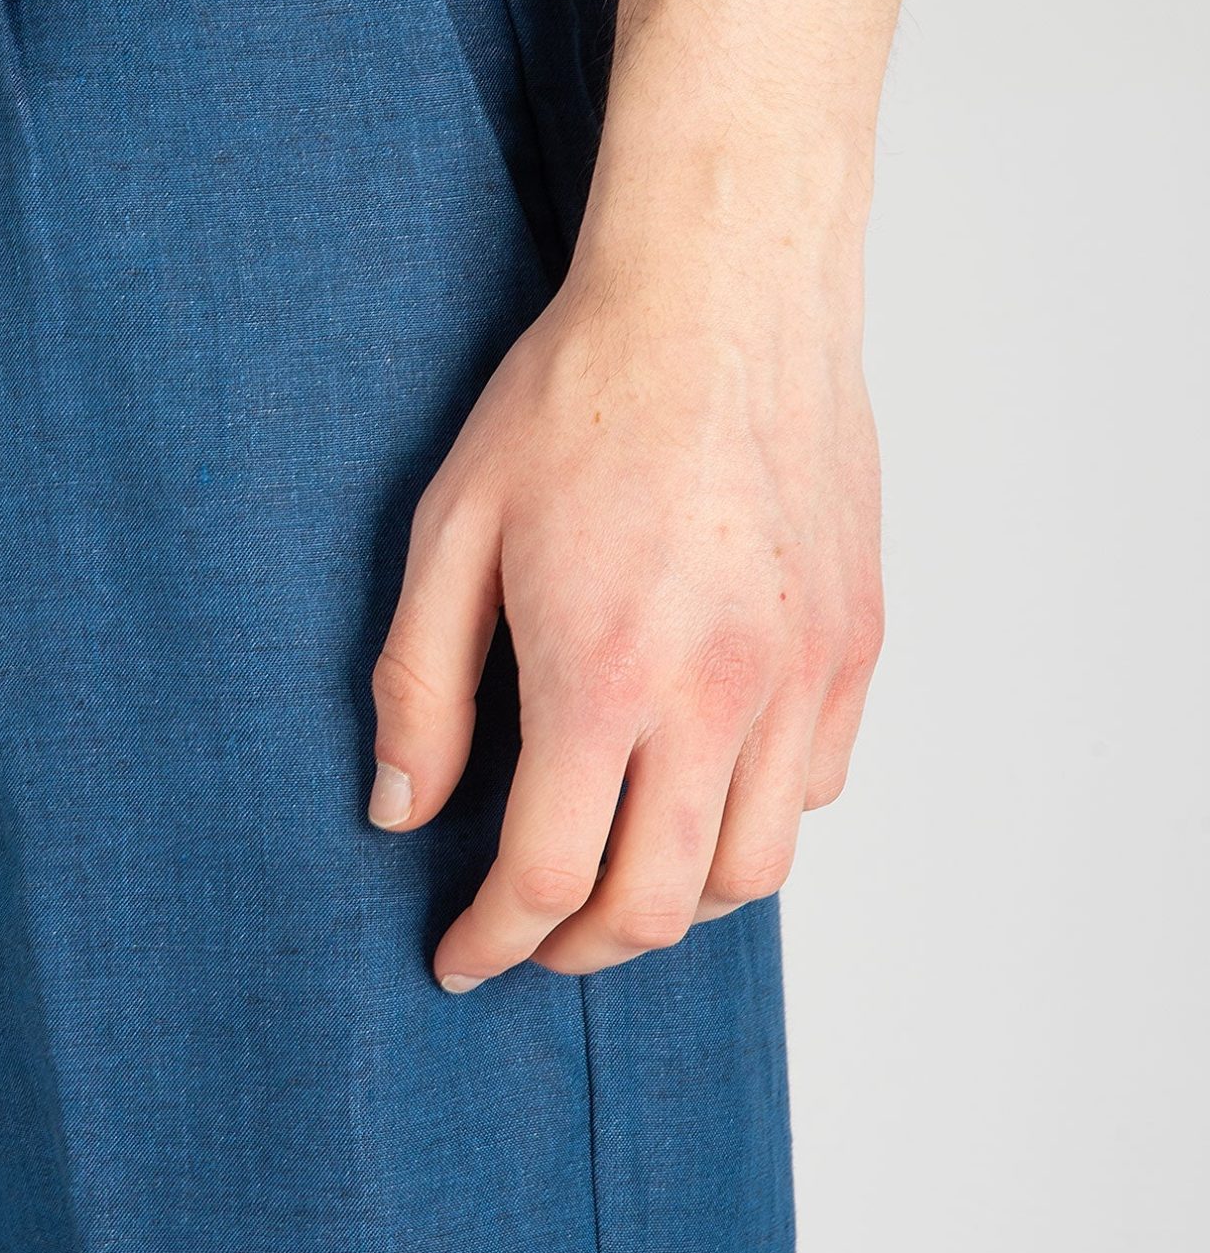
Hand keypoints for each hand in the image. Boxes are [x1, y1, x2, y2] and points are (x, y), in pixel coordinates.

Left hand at [370, 223, 882, 985]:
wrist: (719, 293)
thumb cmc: (576, 395)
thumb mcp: (452, 530)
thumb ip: (420, 685)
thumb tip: (400, 811)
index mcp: (605, 675)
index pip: (547, 875)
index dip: (493, 941)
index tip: (460, 959)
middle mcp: (720, 696)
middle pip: (657, 906)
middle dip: (577, 948)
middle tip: (528, 936)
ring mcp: (803, 675)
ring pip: (752, 870)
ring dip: (672, 902)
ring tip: (610, 877)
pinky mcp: (854, 643)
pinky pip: (814, 789)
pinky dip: (751, 823)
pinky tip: (695, 787)